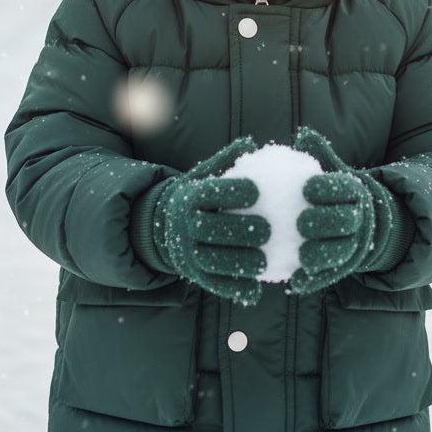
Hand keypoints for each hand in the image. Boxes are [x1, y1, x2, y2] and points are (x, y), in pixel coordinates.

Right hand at [154, 138, 269, 304]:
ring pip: (210, 260)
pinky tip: (255, 290)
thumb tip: (251, 142)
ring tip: (265, 262)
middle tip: (268, 229)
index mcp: (190, 197)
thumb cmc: (199, 196)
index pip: (209, 193)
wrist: (164, 226)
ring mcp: (187, 251)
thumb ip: (226, 161)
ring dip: (238, 264)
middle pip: (210, 229)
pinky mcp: (192, 274)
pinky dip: (233, 289)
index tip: (257, 190)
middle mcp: (184, 225)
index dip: (232, 192)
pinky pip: (212, 284)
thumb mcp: (204, 175)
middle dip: (238, 231)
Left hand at [290, 127, 393, 294]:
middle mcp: (358, 219)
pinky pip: (331, 276)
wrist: (363, 223)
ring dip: (322, 254)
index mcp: (355, 193)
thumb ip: (319, 155)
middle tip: (301, 221)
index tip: (307, 187)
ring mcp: (353, 245)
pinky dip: (315, 281)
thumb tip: (304, 134)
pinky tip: (295, 283)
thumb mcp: (332, 172)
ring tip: (301, 253)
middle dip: (325, 222)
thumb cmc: (336, 193)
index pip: (346, 189)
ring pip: (341, 252)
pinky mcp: (344, 267)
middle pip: (346, 222)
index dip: (328, 189)